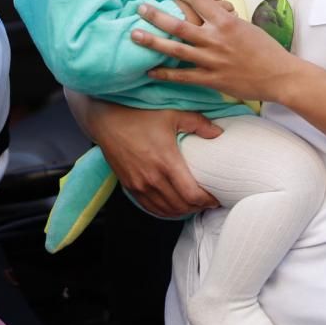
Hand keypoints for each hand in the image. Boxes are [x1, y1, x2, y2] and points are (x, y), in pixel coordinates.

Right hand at [65, 89, 220, 217]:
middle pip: (181, 206)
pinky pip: (150, 207)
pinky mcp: (129, 186)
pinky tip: (173, 206)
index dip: (207, 201)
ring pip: (166, 210)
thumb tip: (219, 133)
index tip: (216, 197)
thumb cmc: (139, 115)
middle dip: (198, 207)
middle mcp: (152, 178)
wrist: (106, 120)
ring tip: (193, 205)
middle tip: (208, 202)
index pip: (192, 194)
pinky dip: (164, 211)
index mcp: (166, 162)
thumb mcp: (172, 113)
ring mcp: (139, 184)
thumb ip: (198, 123)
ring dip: (182, 211)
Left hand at [135, 0, 300, 102]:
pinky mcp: (212, 79)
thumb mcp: (246, 26)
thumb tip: (208, 10)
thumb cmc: (265, 49)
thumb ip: (224, 19)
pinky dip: (165, 74)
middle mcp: (216, 39)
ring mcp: (212, 60)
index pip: (199, 0)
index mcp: (226, 21)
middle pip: (179, 24)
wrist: (280, 76)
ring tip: (134, 35)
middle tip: (139, 8)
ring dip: (153, 42)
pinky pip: (183, 76)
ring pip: (176, 49)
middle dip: (156, 15)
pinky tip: (149, 70)